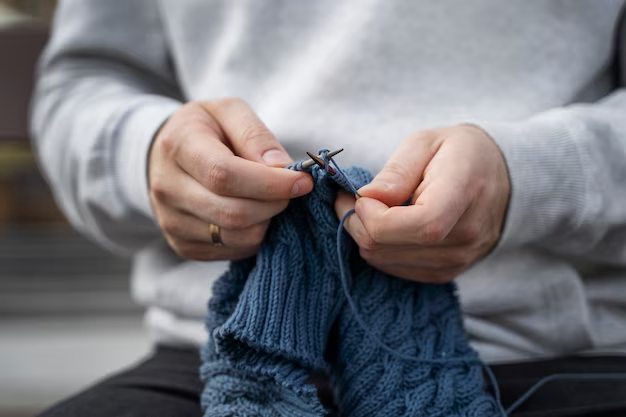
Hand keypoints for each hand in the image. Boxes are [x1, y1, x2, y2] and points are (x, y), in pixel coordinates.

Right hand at [148, 98, 312, 259]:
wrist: (164, 155)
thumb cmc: (205, 129)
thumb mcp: (229, 112)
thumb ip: (255, 134)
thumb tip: (281, 167)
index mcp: (178, 147)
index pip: (224, 175)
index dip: (270, 184)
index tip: (302, 181)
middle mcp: (167, 188)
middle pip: (232, 213)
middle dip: (274, 204)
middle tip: (291, 191)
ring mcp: (171, 222)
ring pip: (237, 237)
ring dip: (267, 222)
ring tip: (271, 200)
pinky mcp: (183, 246)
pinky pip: (233, 251)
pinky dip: (254, 236)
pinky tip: (255, 215)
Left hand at [335, 124, 509, 282]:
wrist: (500, 178)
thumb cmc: (460, 153)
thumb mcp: (426, 142)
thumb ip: (396, 171)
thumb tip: (367, 196)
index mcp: (463, 193)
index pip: (418, 225)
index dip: (376, 216)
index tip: (361, 194)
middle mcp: (465, 235)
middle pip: (391, 247)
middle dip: (357, 222)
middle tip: (350, 197)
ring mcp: (458, 259)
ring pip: (385, 261)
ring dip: (364, 235)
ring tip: (368, 208)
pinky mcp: (446, 272)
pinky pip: (394, 269)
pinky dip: (379, 248)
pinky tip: (384, 225)